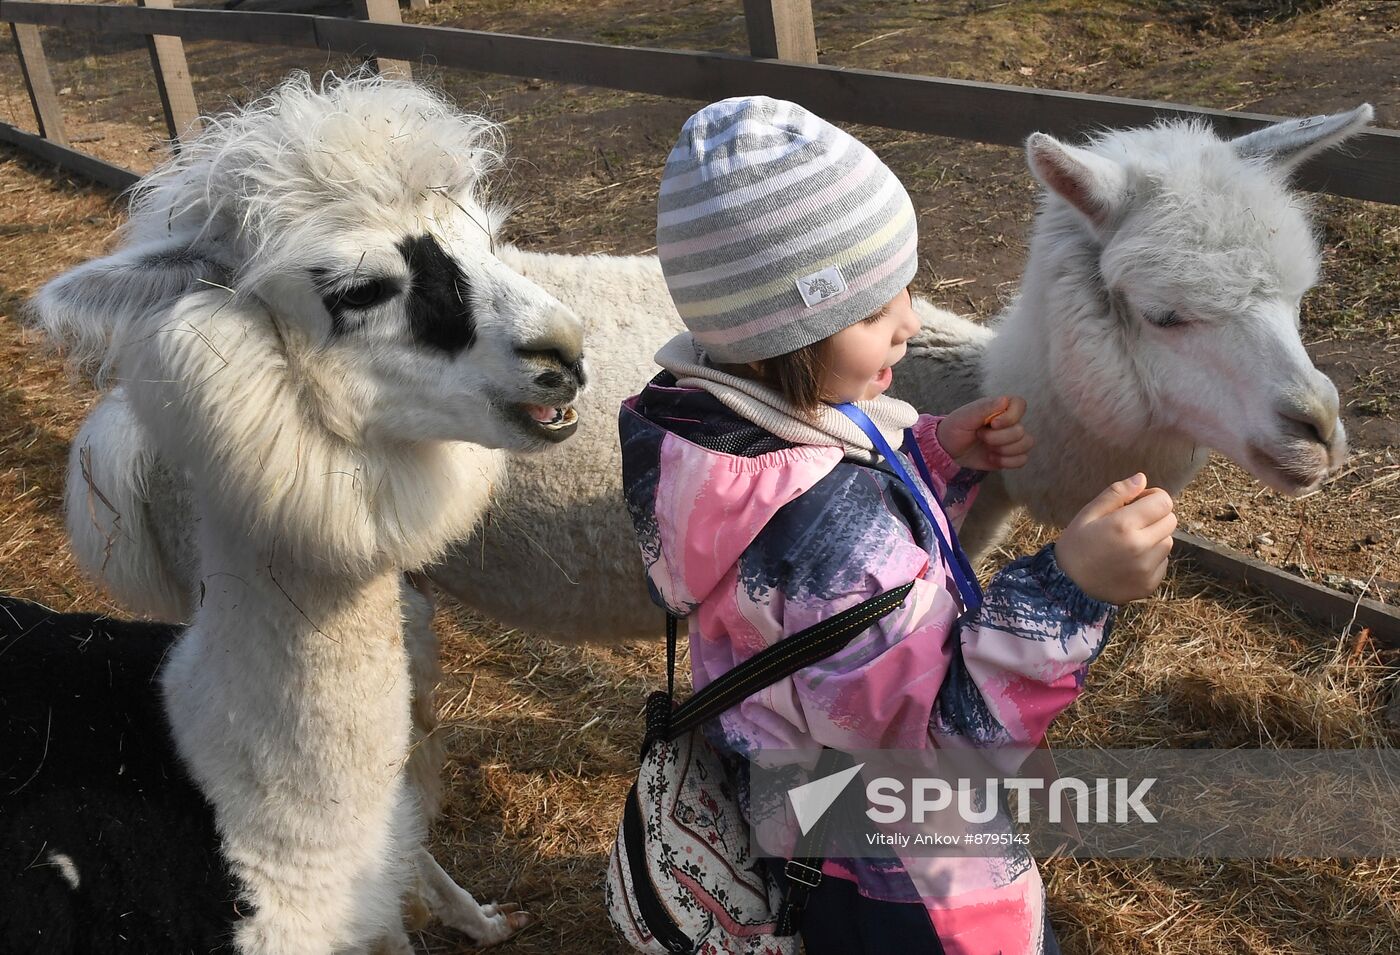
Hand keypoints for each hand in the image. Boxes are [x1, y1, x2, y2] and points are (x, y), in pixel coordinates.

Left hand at [935, 395, 1032, 470]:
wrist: (948, 450)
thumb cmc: (955, 428)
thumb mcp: (965, 416)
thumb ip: (984, 408)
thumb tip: (1004, 400)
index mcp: (1000, 407)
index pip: (1020, 405)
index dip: (1010, 417)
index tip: (993, 424)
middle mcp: (1009, 422)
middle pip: (1021, 431)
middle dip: (998, 438)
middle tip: (980, 436)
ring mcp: (1011, 439)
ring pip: (1026, 444)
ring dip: (1004, 450)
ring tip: (987, 449)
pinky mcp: (1010, 455)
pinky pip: (1022, 459)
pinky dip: (1007, 461)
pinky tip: (992, 458)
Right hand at [1054, 473, 1176, 604]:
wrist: (1068, 588)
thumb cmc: (1075, 546)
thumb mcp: (1088, 514)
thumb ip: (1116, 494)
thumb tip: (1142, 479)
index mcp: (1124, 525)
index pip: (1163, 502)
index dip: (1152, 498)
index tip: (1137, 503)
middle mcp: (1141, 547)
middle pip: (1170, 521)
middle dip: (1155, 517)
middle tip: (1133, 523)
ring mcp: (1147, 568)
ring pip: (1168, 542)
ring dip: (1155, 538)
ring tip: (1130, 543)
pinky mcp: (1149, 584)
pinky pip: (1162, 563)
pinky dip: (1151, 558)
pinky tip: (1130, 561)